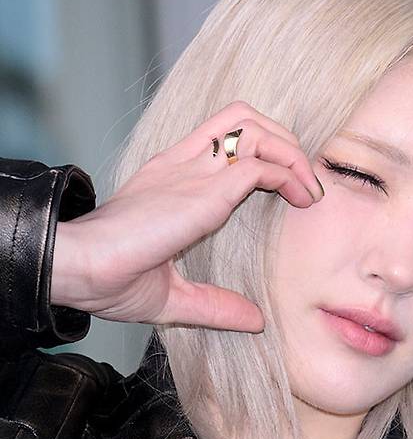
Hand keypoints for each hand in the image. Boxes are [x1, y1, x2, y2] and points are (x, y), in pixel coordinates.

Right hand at [51, 102, 323, 332]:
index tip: (289, 190)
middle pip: (242, 118)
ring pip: (253, 128)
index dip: (262, 153)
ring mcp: (191, 172)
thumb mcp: (173, 296)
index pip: (222, 138)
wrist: (77, 269)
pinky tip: (302, 198)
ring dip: (291, 153)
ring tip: (309, 188)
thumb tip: (253, 321)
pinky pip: (258, 163)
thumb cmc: (108, 280)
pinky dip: (288, 173)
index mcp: (171, 179)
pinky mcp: (202, 189)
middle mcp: (182, 165)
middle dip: (282, 140)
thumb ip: (214, 304)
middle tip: (304, 181)